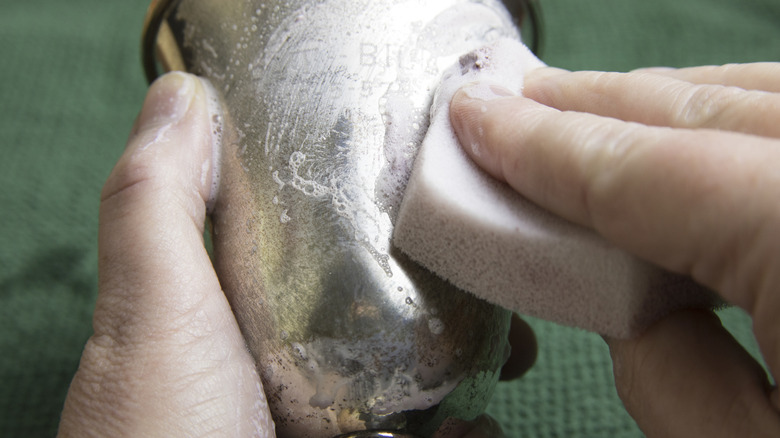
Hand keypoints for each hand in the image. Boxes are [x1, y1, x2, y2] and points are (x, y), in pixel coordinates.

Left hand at [58, 72, 534, 436]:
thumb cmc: (163, 431)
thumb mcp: (151, 309)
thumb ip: (158, 207)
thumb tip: (181, 95)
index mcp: (233, 322)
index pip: (305, 246)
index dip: (360, 211)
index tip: (418, 183)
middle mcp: (278, 375)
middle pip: (371, 312)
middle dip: (435, 287)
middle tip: (490, 262)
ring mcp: (322, 428)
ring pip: (408, 380)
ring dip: (465, 358)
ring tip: (510, 338)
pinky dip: (464, 430)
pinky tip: (482, 422)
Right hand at [450, 63, 779, 436]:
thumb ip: (670, 373)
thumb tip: (620, 307)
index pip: (651, 170)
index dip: (545, 145)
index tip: (476, 119)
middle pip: (717, 113)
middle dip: (601, 105)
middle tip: (520, 98)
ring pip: (773, 105)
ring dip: (674, 107)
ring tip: (595, 110)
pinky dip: (742, 128)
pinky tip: (701, 141)